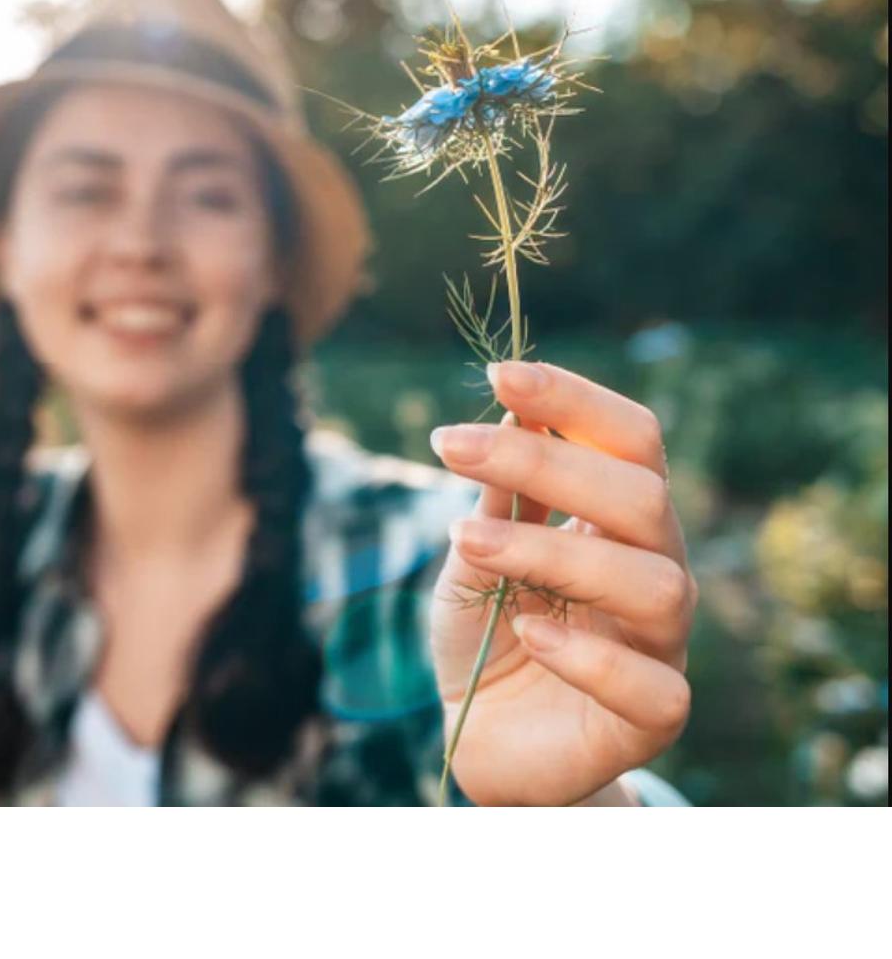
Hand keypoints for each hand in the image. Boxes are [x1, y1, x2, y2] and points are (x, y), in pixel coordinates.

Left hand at [427, 360, 695, 806]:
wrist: (484, 735)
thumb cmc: (486, 631)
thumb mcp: (475, 552)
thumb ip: (499, 497)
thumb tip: (512, 414)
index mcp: (619, 518)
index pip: (629, 439)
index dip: (574, 399)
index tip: (499, 375)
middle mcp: (654, 568)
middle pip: (641, 496)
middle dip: (544, 462)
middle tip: (448, 444)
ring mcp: (663, 644)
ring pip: (652, 582)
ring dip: (550, 551)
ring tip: (465, 540)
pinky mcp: (655, 716)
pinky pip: (651, 686)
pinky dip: (588, 656)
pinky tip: (529, 632)